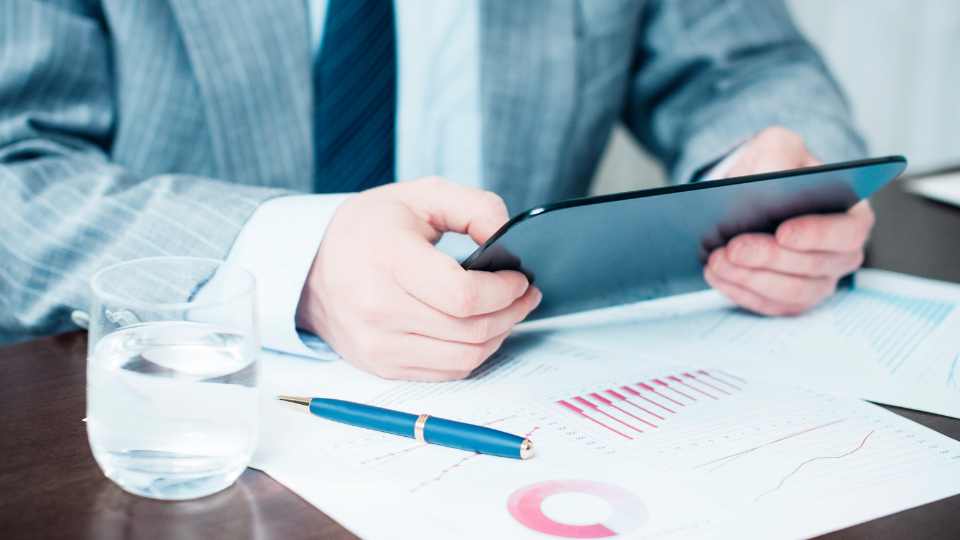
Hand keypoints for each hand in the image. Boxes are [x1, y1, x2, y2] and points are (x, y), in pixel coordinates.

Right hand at [296, 178, 540, 380]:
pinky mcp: (381, 365)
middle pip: (469, 330)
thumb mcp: (421, 195)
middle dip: (511, 312)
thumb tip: (508, 238)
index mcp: (387, 259)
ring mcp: (377, 344)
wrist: (311, 265)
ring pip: (464, 357)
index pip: (462, 295)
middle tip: (525, 294)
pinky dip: (473, 353)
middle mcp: (378, 308)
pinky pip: (446, 372)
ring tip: (508, 312)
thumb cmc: (370, 228)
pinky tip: (479, 329)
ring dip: (498, 336)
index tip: (520, 277)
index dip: (503, 291)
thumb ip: (474, 207)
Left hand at [704, 127, 873, 314]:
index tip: (783, 232)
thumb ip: (778, 155)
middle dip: (770, 258)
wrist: (749, 192)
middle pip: (814, 267)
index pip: (848, 232)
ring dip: (751, 278)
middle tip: (734, 247)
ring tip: (718, 260)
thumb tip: (768, 179)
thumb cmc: (773, 168)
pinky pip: (769, 305)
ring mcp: (816, 280)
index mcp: (850, 213)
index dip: (817, 235)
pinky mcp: (788, 299)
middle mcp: (839, 253)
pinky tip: (716, 274)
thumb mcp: (777, 146)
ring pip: (790, 292)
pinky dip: (740, 292)